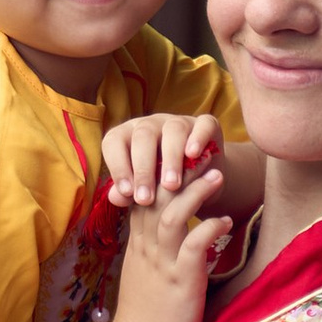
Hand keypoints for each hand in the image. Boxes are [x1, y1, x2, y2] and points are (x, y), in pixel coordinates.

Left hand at [104, 110, 221, 210]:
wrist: (201, 182)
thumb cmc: (161, 186)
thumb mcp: (144, 190)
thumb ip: (128, 194)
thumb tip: (116, 197)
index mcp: (129, 136)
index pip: (115, 141)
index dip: (118, 166)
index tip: (127, 193)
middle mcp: (152, 124)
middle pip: (143, 135)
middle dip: (143, 169)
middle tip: (146, 199)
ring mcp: (179, 122)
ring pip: (173, 130)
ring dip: (171, 158)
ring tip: (171, 186)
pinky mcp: (206, 125)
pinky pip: (203, 124)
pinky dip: (198, 138)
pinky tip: (193, 155)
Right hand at [108, 165, 233, 321]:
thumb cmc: (148, 312)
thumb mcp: (145, 272)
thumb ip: (153, 247)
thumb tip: (170, 227)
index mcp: (140, 244)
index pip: (146, 195)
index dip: (161, 171)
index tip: (180, 153)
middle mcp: (148, 248)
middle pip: (159, 197)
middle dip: (180, 172)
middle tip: (203, 151)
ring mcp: (162, 263)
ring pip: (173, 216)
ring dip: (196, 193)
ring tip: (218, 175)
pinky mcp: (179, 281)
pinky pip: (192, 247)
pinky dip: (209, 229)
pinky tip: (225, 221)